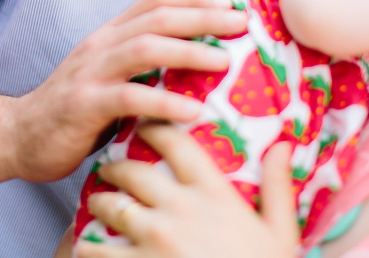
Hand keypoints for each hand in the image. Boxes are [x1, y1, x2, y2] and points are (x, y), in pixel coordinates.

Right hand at [10, 0, 247, 182]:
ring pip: (144, 48)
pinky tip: (192, 111)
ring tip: (224, 61)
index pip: (155, 0)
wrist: (16, 135)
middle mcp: (101, 45)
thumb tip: (196, 64)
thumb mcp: (108, 76)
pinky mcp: (83, 105)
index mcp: (109, 35)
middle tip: (241, 23)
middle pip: (157, 17)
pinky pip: (128, 97)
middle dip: (203, 16)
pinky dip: (164, 101)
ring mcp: (90, 73)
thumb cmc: (74, 110)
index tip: (231, 3)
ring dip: (189, 51)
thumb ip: (141, 67)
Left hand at [76, 123, 298, 257]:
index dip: (155, 127)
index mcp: (213, 193)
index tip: (143, 124)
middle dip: (116, 167)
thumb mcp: (280, 232)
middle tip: (110, 168)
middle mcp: (178, 209)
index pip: (177, 144)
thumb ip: (277, 187)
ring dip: (100, 201)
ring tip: (97, 202)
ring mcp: (153, 239)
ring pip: (111, 206)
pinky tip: (85, 243)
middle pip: (133, 172)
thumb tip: (282, 146)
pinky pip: (99, 248)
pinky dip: (88, 244)